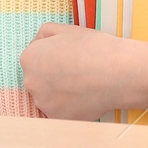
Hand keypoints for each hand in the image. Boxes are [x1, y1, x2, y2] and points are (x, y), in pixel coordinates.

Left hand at [19, 22, 147, 121]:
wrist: (118, 73)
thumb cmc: (93, 48)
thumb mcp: (66, 29)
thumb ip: (44, 34)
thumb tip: (38, 43)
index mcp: (29, 58)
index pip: (34, 57)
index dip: (52, 56)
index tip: (68, 57)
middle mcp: (31, 82)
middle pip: (39, 79)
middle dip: (53, 76)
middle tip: (76, 72)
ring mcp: (44, 103)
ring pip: (49, 97)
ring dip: (60, 92)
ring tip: (82, 84)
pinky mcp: (58, 118)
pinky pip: (61, 111)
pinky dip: (70, 106)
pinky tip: (85, 96)